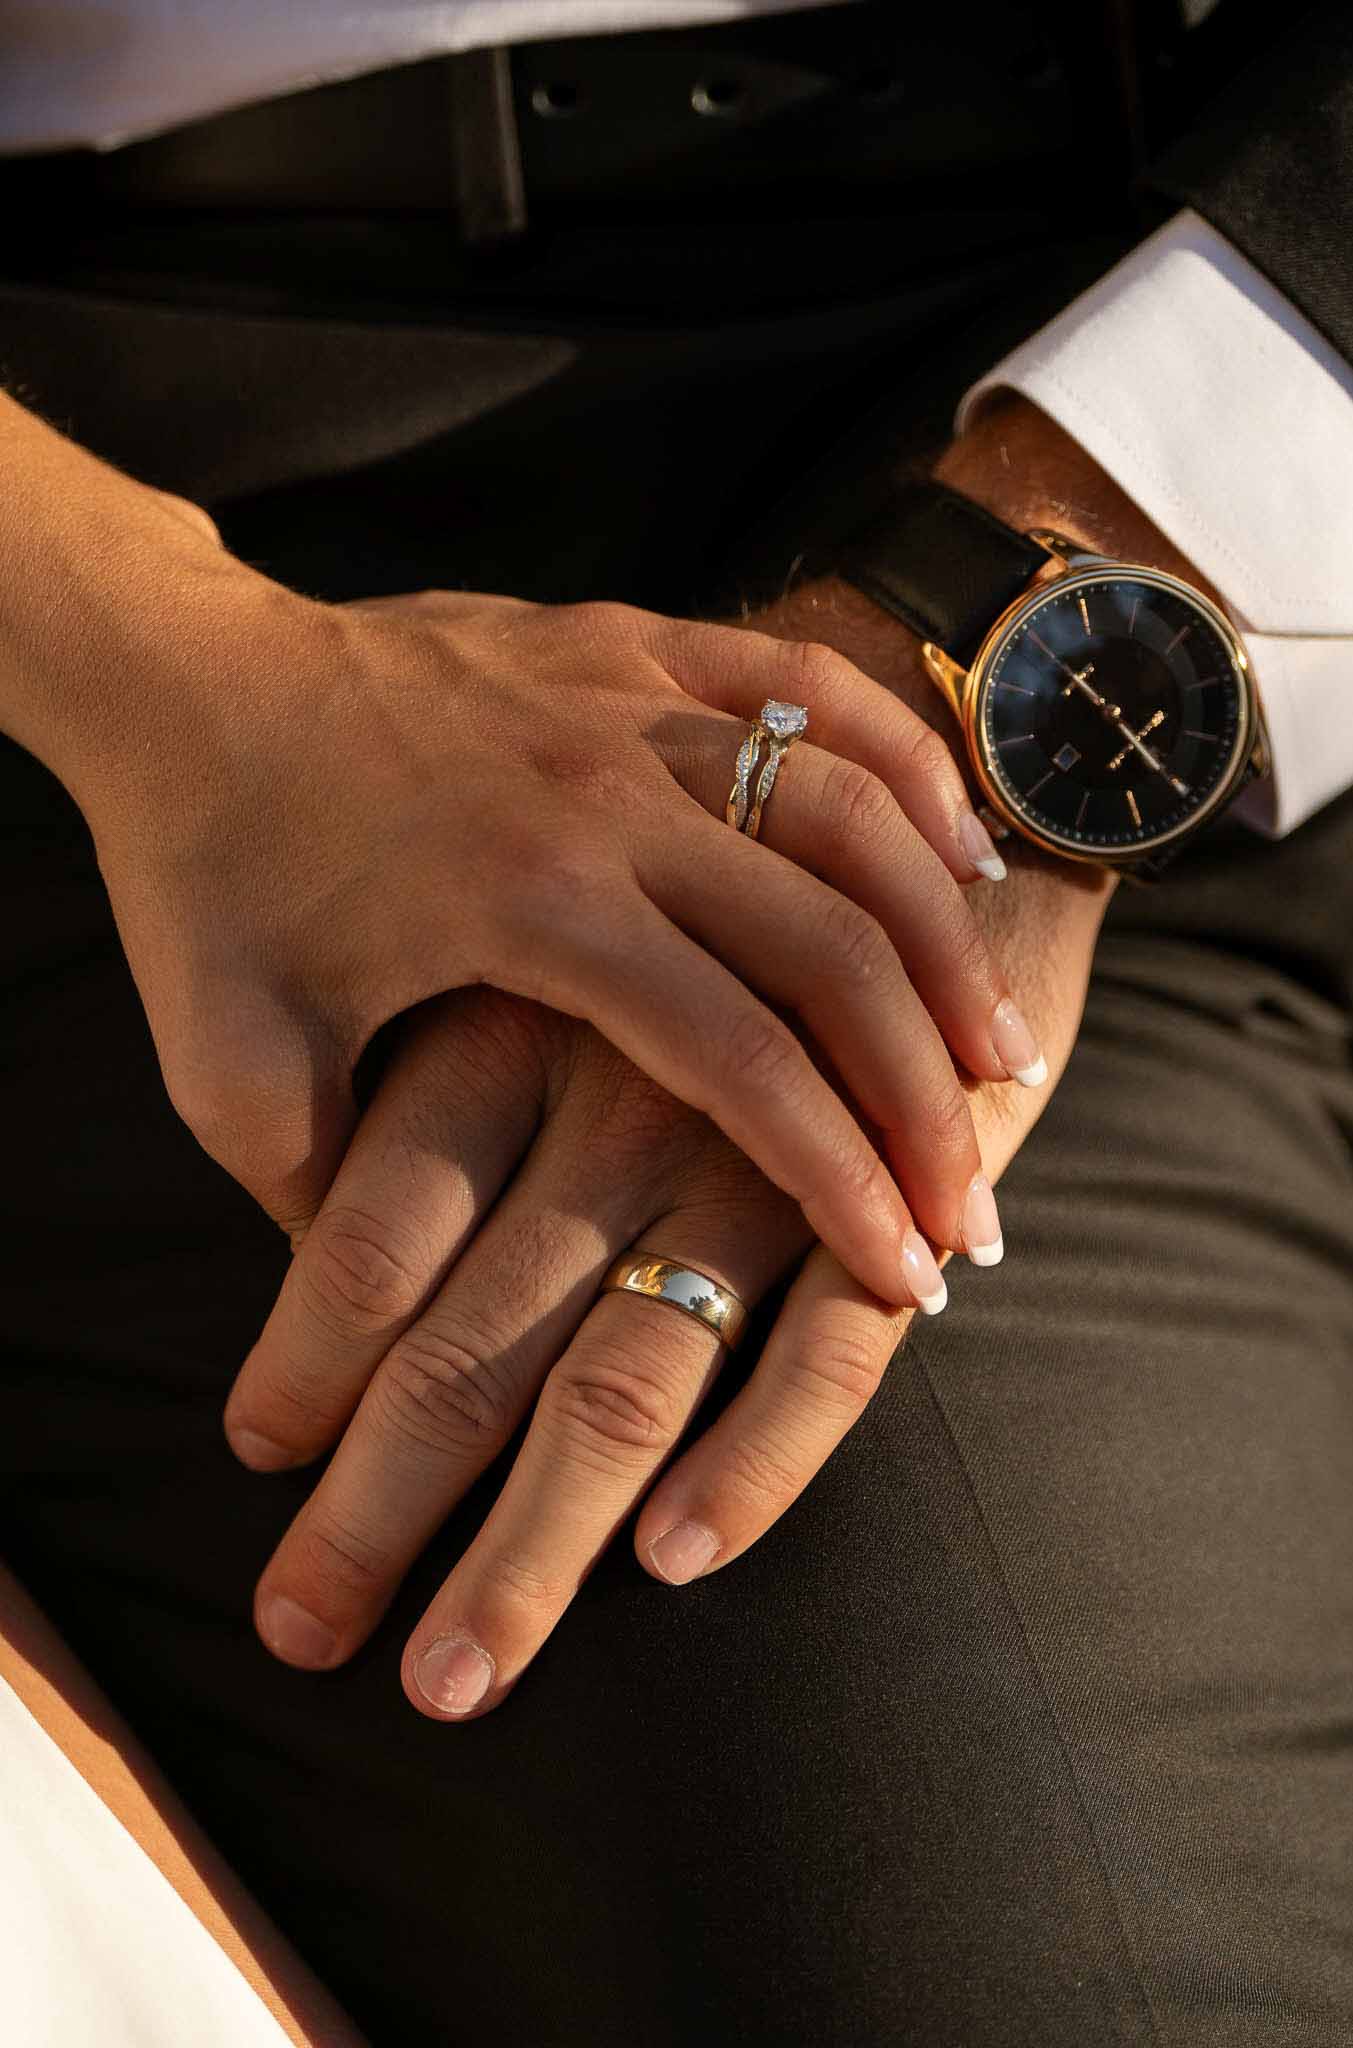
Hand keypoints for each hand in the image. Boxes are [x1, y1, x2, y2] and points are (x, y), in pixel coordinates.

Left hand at [223, 391, 1141, 1718]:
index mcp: (525, 900)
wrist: (180, 668)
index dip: (839, 1171)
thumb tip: (429, 1317)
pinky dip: (904, 762)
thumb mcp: (230, 1060)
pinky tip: (962, 845)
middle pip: (831, 943)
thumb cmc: (204, 861)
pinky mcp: (635, 640)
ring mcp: (630, 702)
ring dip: (944, 933)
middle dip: (929, 1085)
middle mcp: (604, 795)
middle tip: (978, 1193)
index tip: (912, 1267)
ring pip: (848, 810)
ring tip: (1004, 1046)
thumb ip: (328, 1201)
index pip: (737, 1055)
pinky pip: (808, 684)